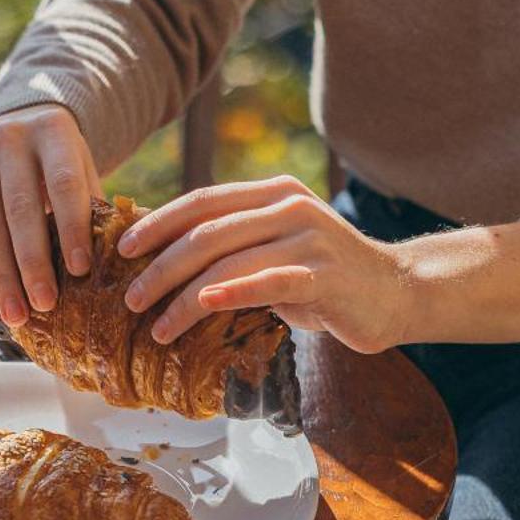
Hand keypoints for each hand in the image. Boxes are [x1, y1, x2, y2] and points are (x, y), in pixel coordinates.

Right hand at [0, 103, 98, 325]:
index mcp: (51, 132)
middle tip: (45, 304)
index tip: (80, 269)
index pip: (63, 184)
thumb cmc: (63, 160)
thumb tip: (122, 251)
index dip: (72, 227)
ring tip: (14, 314)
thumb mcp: (85, 167)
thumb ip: (97, 204)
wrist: (24, 121)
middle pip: (21, 209)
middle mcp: (10, 141)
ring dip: (0, 273)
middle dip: (33, 261)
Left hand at [117, 175, 411, 353]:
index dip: (157, 223)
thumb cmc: (323, 277)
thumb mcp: (275, 250)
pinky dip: (232, 293)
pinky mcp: (325, 274)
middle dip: (160, 267)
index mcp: (272, 193)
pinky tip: (203, 305)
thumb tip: (164, 261)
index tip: (122, 249)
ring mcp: (309, 238)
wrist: (397, 292)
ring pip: (229, 262)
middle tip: (130, 298)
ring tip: (157, 327)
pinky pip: (269, 281)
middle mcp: (289, 207)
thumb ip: (234, 247)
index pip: (201, 201)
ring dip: (184, 297)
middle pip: (206, 233)